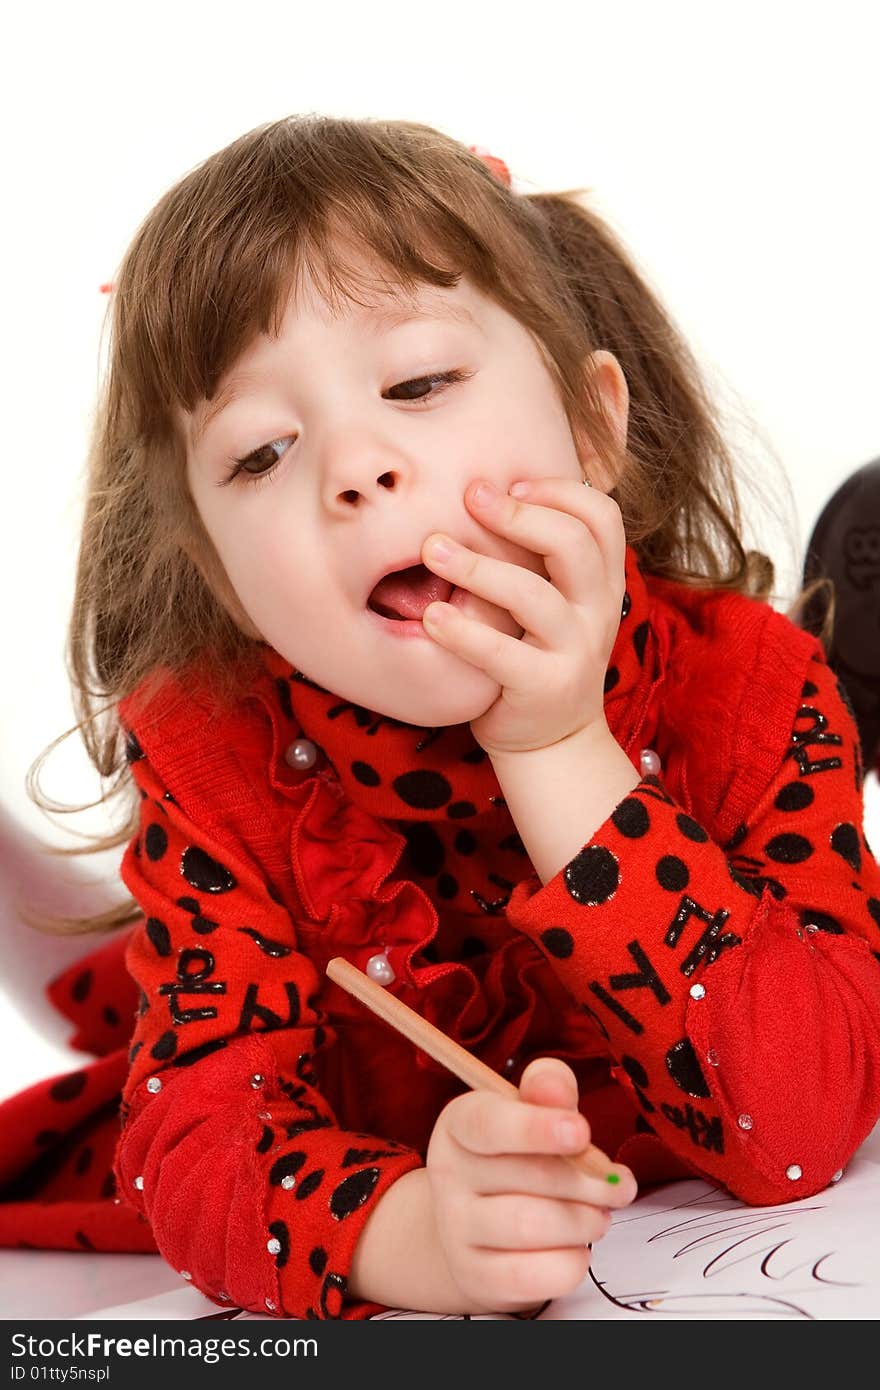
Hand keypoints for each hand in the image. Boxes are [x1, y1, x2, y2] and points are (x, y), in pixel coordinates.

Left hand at [420, 476, 626, 756]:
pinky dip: (463, 631)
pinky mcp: (544, 688)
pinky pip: (502, 654)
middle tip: (468, 497)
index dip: (559, 491)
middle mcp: (598, 611)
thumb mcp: (554, 600)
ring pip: (534, 596)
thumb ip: (539, 556)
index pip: (603, 516)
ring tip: (431, 550)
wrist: (552, 741)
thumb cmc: (537, 653)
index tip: (510, 485)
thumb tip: (485, 488)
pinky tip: (431, 616)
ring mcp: (576, 651)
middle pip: (573, 543)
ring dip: (478, 568)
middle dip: (517, 516)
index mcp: (604, 581)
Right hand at [425, 1057, 636, 1315]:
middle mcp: (449, 1175)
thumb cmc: (517, 1158)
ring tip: (599, 1215)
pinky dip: (572, 1261)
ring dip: (585, 1220)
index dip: (536, 1127)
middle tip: (618, 1186)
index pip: (489, 1124)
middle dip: (589, 1182)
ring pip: (531, 1226)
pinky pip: (535, 1275)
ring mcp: (457, 1230)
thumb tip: (555, 1084)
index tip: (581, 1131)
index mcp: (460, 1124)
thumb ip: (548, 1091)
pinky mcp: (476, 1276)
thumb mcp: (530, 1114)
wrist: (478, 1229)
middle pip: (527, 1176)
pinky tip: (577, 1247)